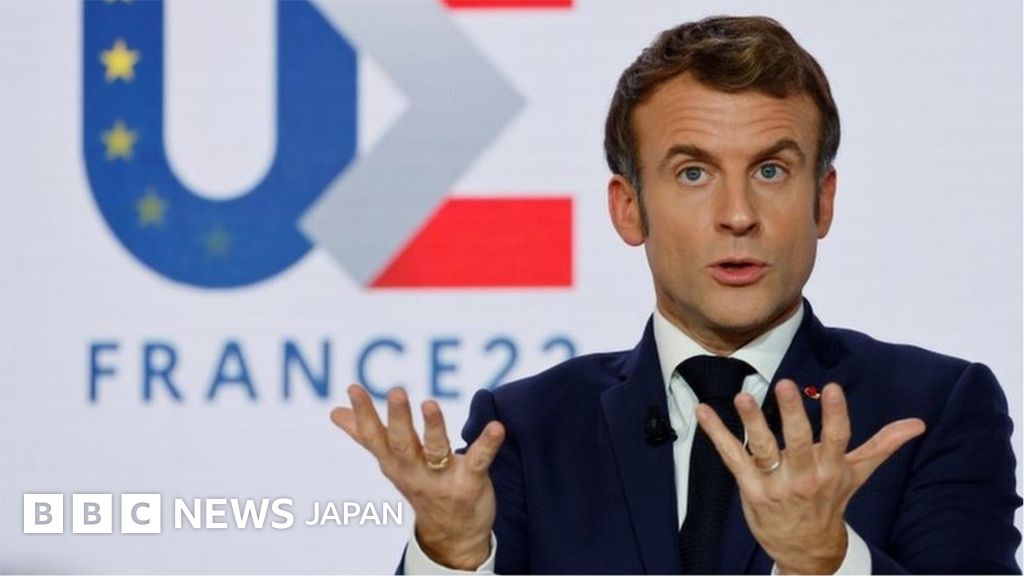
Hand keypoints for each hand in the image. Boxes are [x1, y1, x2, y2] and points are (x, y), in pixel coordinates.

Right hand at [330, 384, 504, 569]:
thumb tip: (335, 412)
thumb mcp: (391, 463)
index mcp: (393, 463)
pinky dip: (488, 443)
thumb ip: (365, 435)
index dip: (363, 414)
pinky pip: (479, 460)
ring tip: (430, 404)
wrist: (452, 535)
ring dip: (434, 428)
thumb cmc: (420, 485)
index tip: (353, 388)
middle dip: (398, 419)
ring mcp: (442, 479)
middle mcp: (414, 472)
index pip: (374, 437)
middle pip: (402, 445)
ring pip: (436, 451)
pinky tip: (496, 426)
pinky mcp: (470, 482)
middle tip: (396, 391)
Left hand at [695, 380, 925, 574]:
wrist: (807, 549)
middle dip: (793, 414)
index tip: (832, 388)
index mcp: (832, 468)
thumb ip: (882, 445)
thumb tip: (918, 423)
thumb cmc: (831, 501)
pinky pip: (731, 458)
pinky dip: (716, 434)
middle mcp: (805, 476)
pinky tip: (702, 411)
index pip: (837, 438)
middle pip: (798, 442)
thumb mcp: (857, 474)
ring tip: (742, 397)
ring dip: (752, 422)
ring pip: (763, 449)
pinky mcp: (750, 488)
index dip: (836, 414)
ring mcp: (776, 484)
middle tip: (785, 385)